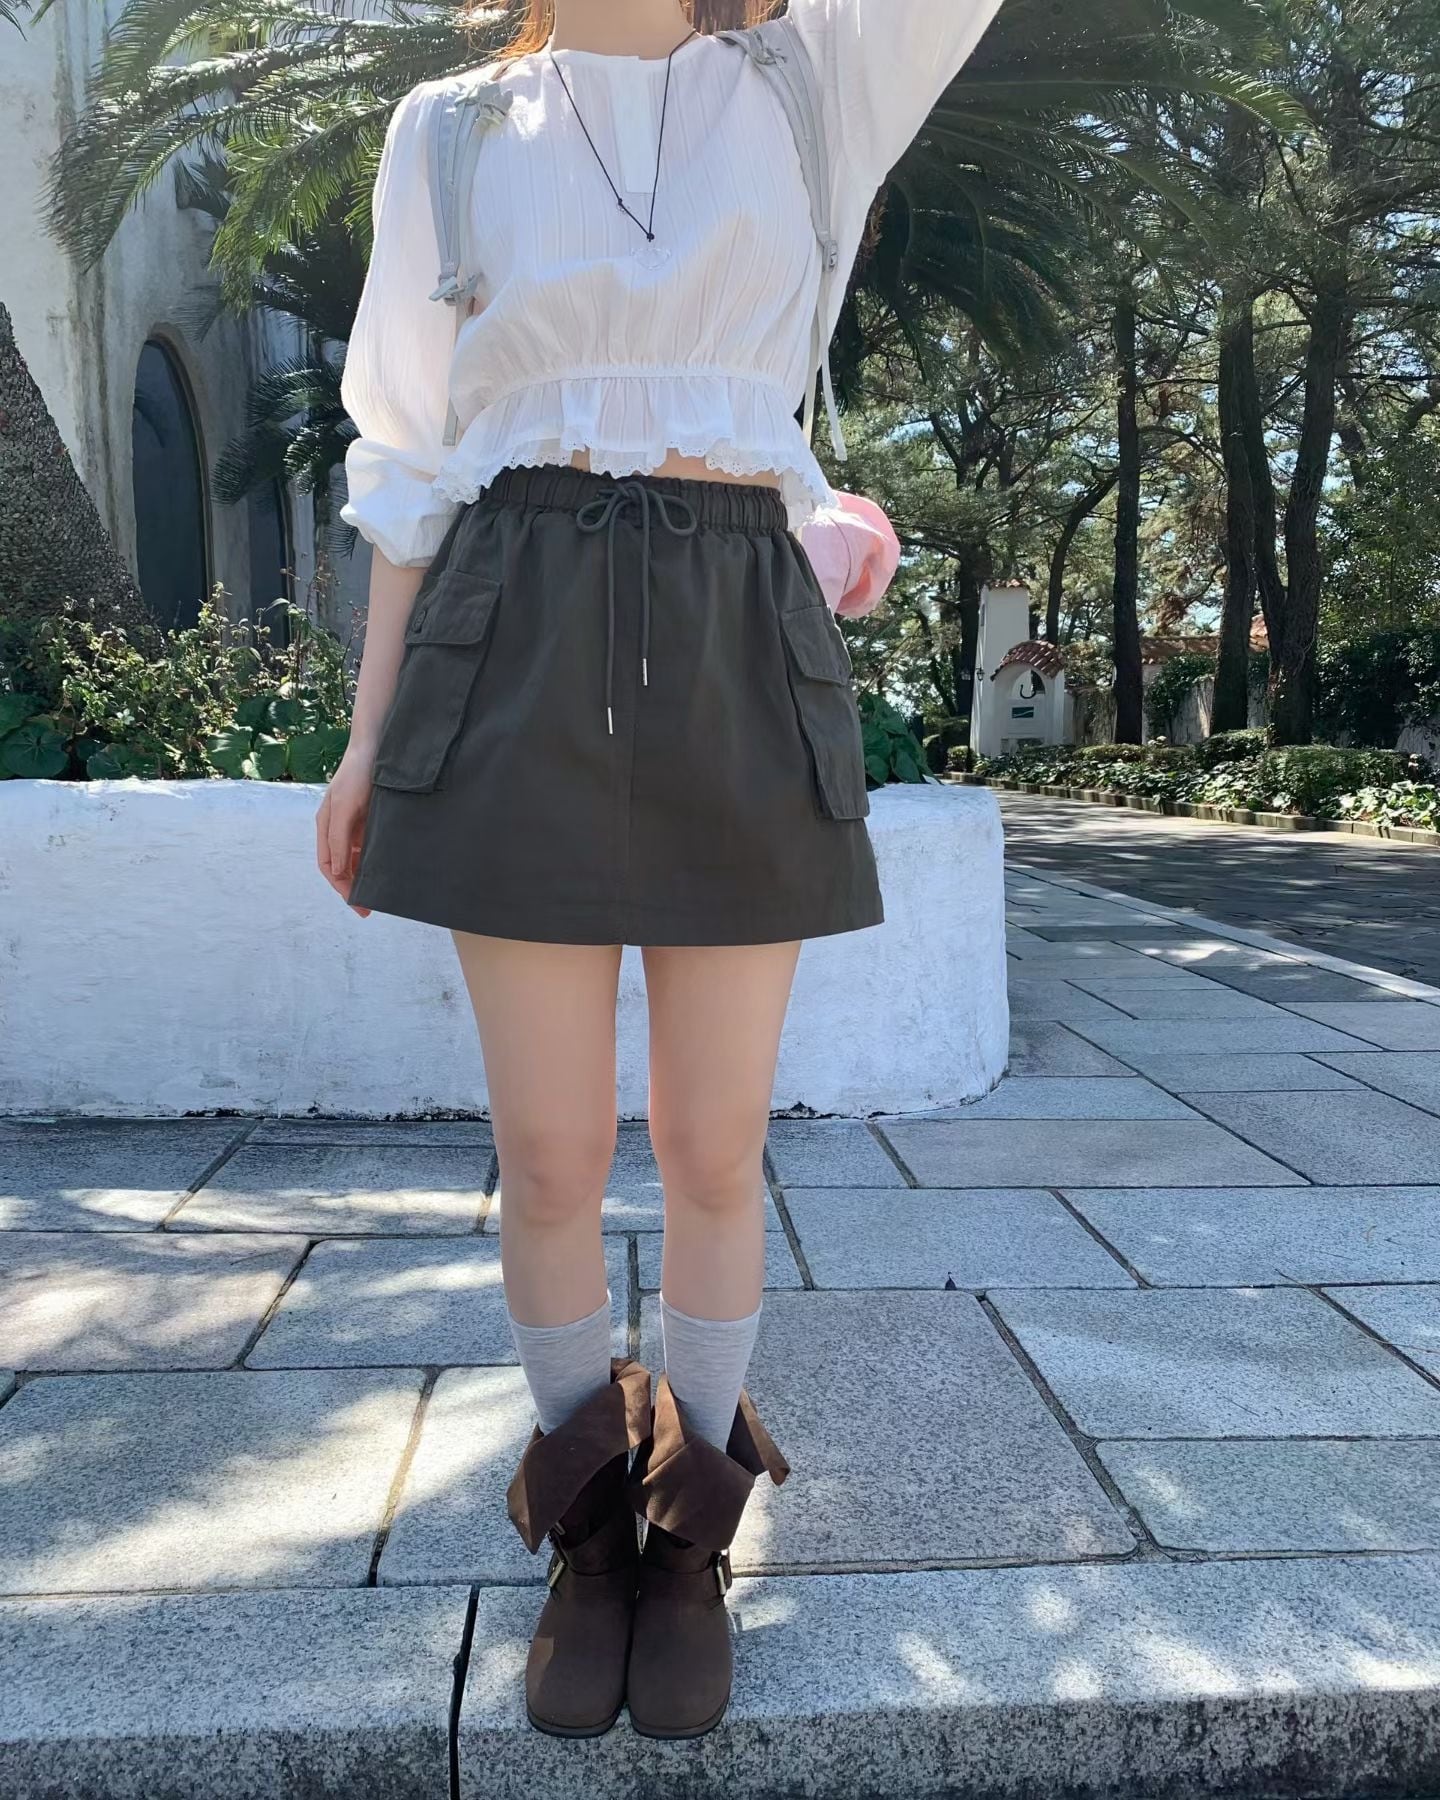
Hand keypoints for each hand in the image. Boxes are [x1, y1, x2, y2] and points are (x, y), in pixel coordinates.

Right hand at [316, 749, 376, 913]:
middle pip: (342, 865)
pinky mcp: (371, 817)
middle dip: (352, 886)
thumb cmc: (356, 776)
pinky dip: (375, 859)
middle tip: (368, 907)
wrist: (376, 748)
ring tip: (379, 891)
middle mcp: (338, 828)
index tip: (357, 904)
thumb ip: (339, 840)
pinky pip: (370, 845)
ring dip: (364, 875)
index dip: (340, 887)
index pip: (329, 866)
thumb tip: (336, 871)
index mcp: (326, 827)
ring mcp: (355, 823)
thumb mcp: (345, 809)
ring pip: (356, 858)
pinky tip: (387, 868)